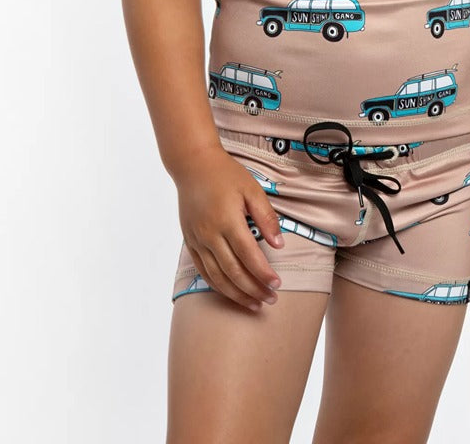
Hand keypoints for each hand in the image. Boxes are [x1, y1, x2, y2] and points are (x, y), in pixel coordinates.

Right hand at [173, 146, 285, 311]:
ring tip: (254, 304)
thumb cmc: (225, 174)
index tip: (277, 284)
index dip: (263, 274)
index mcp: (227, 220)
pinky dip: (217, 285)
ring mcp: (197, 240)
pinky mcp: (190, 242)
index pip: (249, 255)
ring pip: (217, 277)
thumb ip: (266, 217)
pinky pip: (203, 271)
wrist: (193, 164)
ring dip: (236, 294)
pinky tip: (230, 293)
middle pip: (233, 271)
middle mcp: (210, 234)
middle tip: (270, 300)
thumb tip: (279, 244)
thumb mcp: (252, 189)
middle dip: (253, 289)